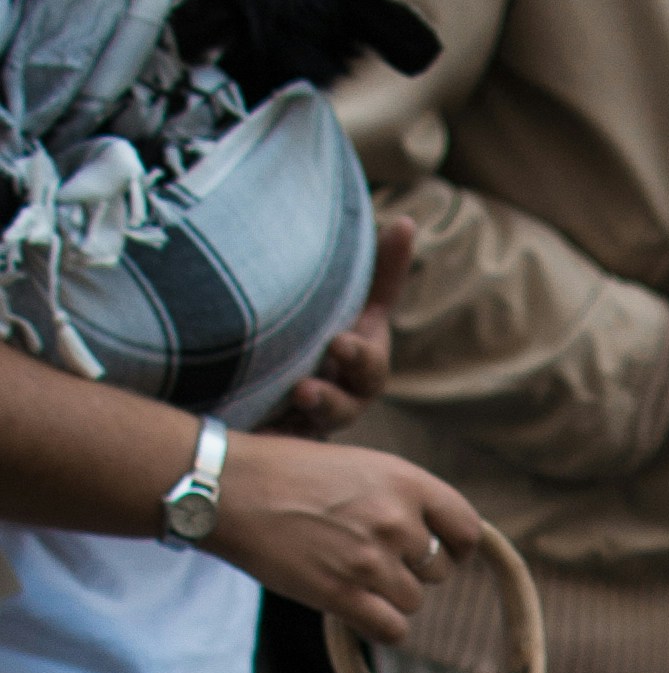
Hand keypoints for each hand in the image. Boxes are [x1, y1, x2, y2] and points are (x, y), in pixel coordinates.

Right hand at [208, 430, 485, 641]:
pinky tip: (353, 607)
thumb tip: (432, 537)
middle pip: (439, 571)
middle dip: (412, 570)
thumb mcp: (356, 464)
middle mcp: (396, 519)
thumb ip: (398, 497)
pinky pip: (391, 630)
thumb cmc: (286, 472)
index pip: (466, 528)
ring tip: (347, 572)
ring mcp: (371, 559)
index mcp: (404, 479)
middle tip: (369, 557)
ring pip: (413, 601)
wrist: (228, 488)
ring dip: (388, 596)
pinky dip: (378, 625)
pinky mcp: (343, 594)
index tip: (439, 551)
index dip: (457, 546)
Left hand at [275, 214, 416, 436]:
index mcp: (358, 363)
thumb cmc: (323, 332)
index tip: (340, 343)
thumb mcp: (345, 297)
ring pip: (317, 431)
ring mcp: (314, 424)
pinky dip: (272, 442)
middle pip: (346, 405)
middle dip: (330, 395)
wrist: (281, 378)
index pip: (367, 362)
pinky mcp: (285, 442)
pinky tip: (255, 434)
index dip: (359, 355)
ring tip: (289, 401)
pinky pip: (282, 449)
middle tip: (305, 388)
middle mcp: (342, 396)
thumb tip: (409, 222)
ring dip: (306, 417)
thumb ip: (380, 268)